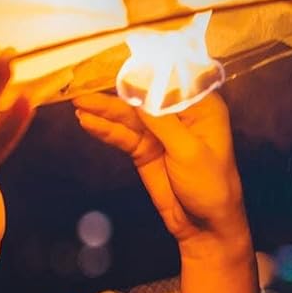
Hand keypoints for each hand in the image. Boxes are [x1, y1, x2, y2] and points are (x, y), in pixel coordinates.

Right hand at [72, 90, 248, 253]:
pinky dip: (105, 129)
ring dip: (103, 110)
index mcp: (201, 107)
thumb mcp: (189, 151)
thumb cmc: (211, 187)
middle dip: (115, 92)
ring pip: (128, 116)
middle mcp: (179, 114)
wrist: (205, 226)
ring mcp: (159, 132)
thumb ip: (162, 121)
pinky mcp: (144, 149)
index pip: (168, 81)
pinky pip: (122, 135)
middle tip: (87, 85)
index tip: (117, 66)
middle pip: (142, 97)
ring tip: (79, 102)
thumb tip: (138, 90)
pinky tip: (88, 122)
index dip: (142, 73)